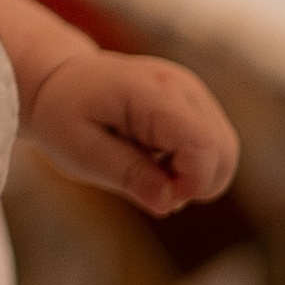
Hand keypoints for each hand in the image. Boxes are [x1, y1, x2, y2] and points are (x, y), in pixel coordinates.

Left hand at [26, 49, 238, 215]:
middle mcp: (182, 85)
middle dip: (195, 184)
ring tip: (147, 169)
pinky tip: (156, 159)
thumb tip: (169, 203)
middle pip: (223, 152)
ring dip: (194, 176)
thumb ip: (127, 175)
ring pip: (225, 152)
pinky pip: (215, 147)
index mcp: (152, 90)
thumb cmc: (64, 115)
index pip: (202, 144)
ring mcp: (193, 92)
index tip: (158, 196)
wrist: (58, 81)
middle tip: (147, 185)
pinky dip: (193, 165)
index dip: (190, 182)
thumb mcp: (80, 151)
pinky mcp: (195, 104)